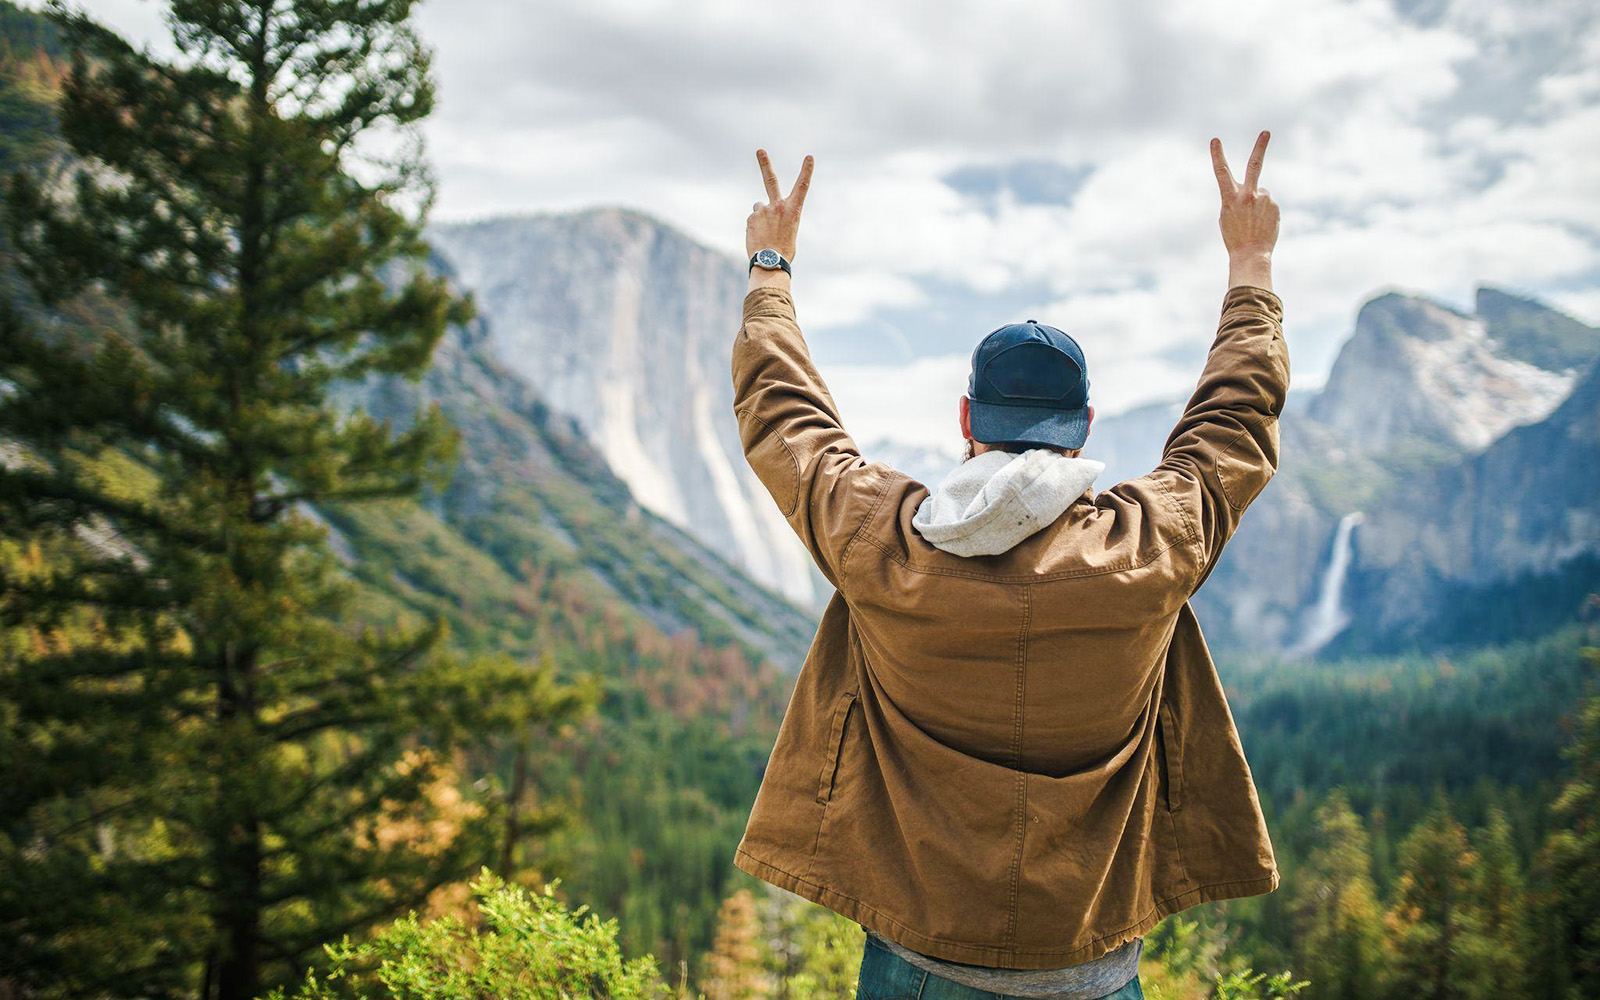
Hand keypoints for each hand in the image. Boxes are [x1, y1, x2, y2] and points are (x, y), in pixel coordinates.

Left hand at [746, 149, 812, 261]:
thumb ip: (781, 217)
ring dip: (761, 217)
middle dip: (765, 164)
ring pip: (759, 207)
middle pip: (771, 180)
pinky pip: (753, 218)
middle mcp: (778, 206)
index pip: (802, 186)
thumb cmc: (784, 251)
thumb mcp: (790, 231)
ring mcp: (763, 210)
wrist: (770, 262)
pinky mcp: (751, 217)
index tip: (809, 157)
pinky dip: (754, 226)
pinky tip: (759, 237)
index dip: (806, 170)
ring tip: (765, 233)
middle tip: (760, 150)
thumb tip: (767, 215)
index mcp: (793, 210)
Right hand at [1210, 131, 1278, 258]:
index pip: (1221, 172)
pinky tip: (1261, 224)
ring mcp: (1264, 199)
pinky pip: (1268, 204)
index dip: (1217, 155)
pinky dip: (1265, 212)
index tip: (1215, 140)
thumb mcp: (1226, 216)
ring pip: (1260, 193)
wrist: (1251, 254)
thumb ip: (1236, 198)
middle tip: (1267, 132)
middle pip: (1254, 164)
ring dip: (1257, 204)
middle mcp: (1248, 194)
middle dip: (1260, 146)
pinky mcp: (1275, 205)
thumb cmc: (1234, 237)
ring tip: (1253, 222)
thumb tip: (1256, 190)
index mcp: (1230, 198)